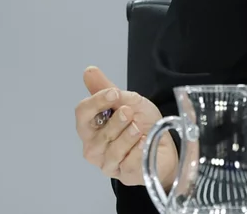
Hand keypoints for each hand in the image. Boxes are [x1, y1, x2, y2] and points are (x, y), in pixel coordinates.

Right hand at [75, 66, 177, 187]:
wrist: (164, 144)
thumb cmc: (143, 123)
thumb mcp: (129, 101)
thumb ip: (107, 88)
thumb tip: (89, 71)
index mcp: (92, 127)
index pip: (82, 113)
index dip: (97, 102)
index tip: (114, 94)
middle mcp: (94, 147)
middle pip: (96, 134)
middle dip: (116, 120)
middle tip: (129, 112)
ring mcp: (108, 163)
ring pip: (113, 149)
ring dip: (129, 135)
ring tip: (139, 129)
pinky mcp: (124, 175)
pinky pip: (130, 162)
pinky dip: (139, 150)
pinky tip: (144, 143)